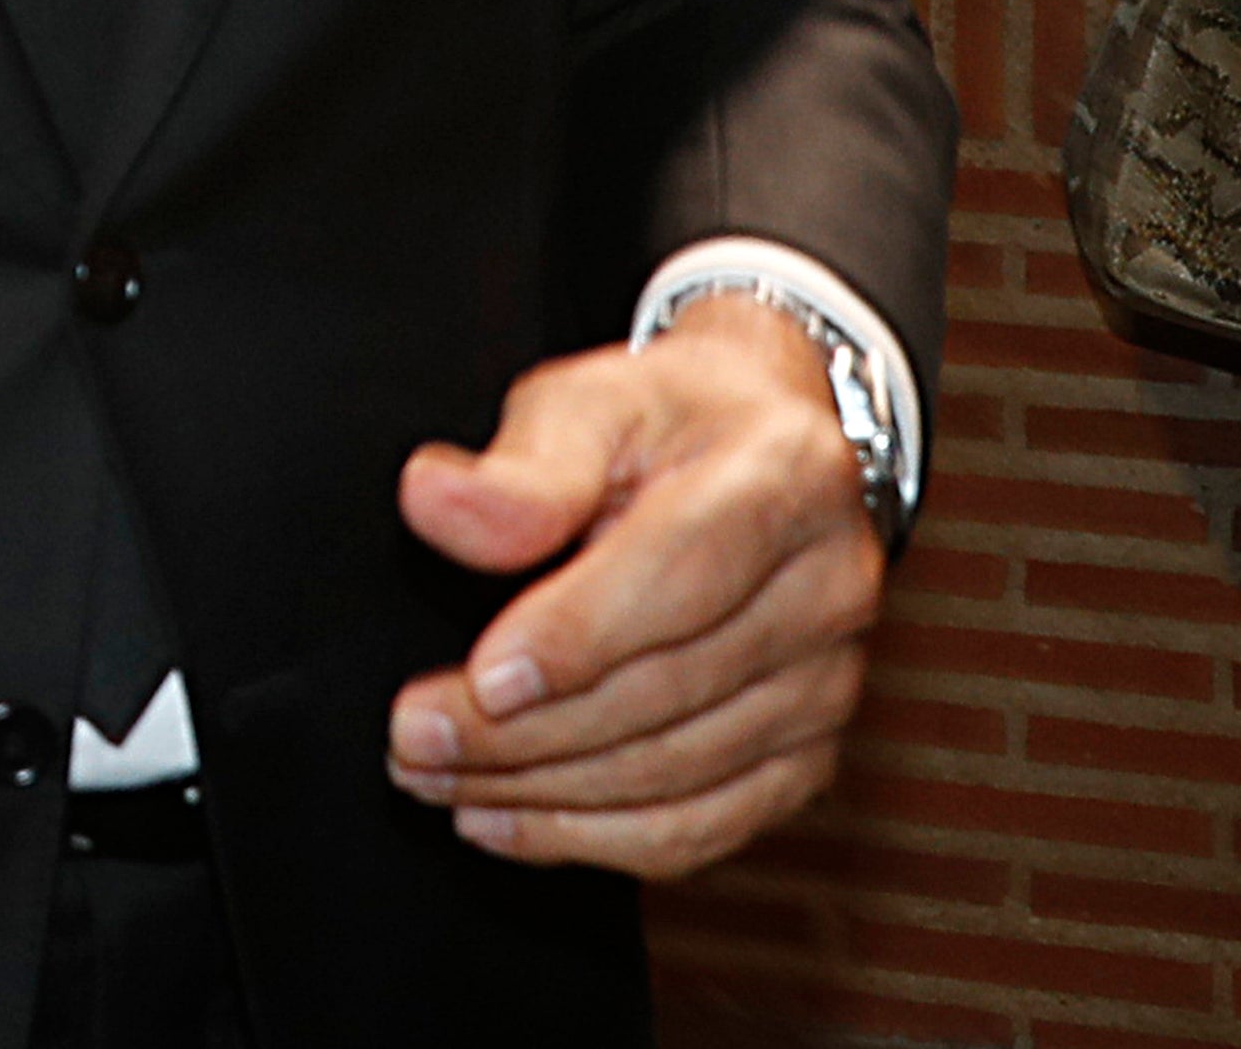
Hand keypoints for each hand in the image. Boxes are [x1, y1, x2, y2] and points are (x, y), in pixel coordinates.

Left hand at [383, 301, 885, 877]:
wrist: (761, 449)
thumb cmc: (667, 423)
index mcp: (781, 480)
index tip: (481, 679)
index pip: (677, 578)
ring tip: (438, 778)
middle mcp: (825, 589)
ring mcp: (825, 682)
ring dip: (543, 793)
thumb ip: (520, 464)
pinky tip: (510, 819)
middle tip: (415, 738)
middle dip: (525, 733)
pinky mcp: (807, 752)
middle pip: (668, 691)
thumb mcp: (589, 402)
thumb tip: (437, 502)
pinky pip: (706, 824)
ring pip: (679, 773)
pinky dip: (599, 839)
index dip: (575, 638)